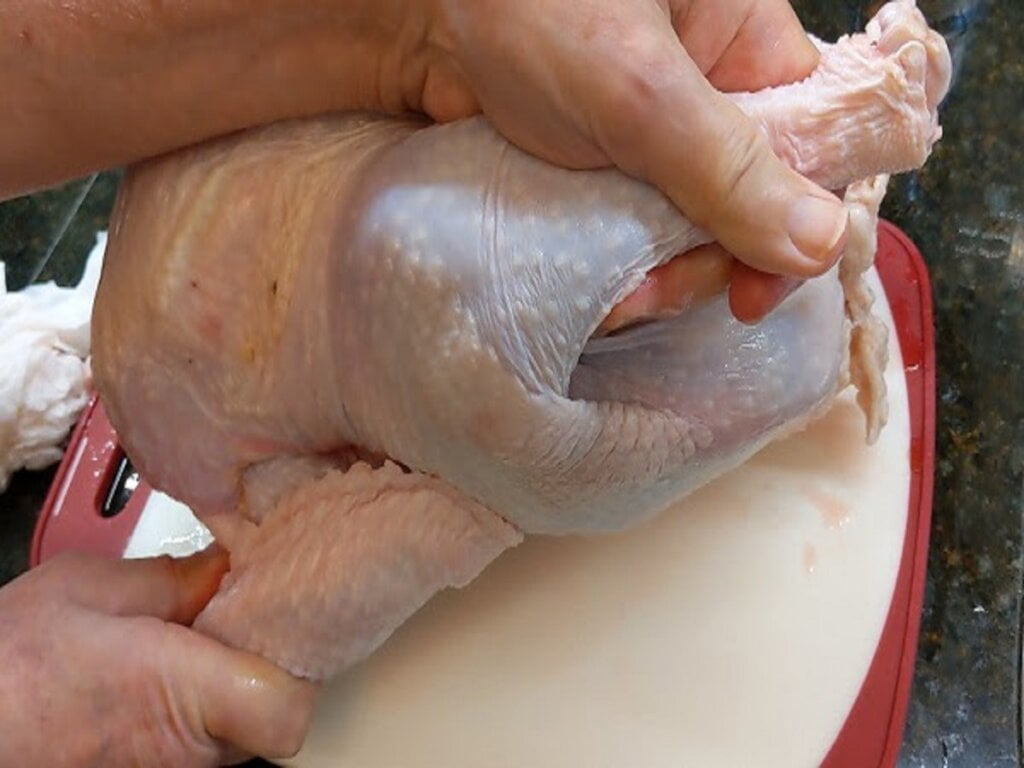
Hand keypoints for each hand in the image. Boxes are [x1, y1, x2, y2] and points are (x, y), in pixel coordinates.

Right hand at [0, 549, 315, 766]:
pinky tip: (179, 657)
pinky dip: (209, 691)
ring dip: (239, 668)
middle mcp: (191, 748)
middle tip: (245, 601)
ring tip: (202, 626)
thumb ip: (174, 576)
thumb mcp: (87, 589)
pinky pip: (214, 731)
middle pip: (281, 699)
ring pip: (249, 716)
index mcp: (184, 696)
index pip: (291, 702)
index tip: (282, 603)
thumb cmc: (8, 673)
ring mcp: (178, 767)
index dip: (299, 651)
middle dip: (270, 645)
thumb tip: (225, 563)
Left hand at [420, 0, 847, 320]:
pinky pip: (625, 236)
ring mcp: (645, 138)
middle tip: (652, 292)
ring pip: (681, 232)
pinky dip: (610, 270)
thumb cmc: (523, 9)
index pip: (809, 150)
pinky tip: (589, 291)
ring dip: (653, 278)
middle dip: (702, 265)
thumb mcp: (638, 89)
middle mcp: (703, 96)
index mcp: (742, 44)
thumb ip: (728, 169)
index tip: (754, 294)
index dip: (793, 230)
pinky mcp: (593, 170)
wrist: (404, 15)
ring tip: (611, 298)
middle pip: (744, 209)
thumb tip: (821, 244)